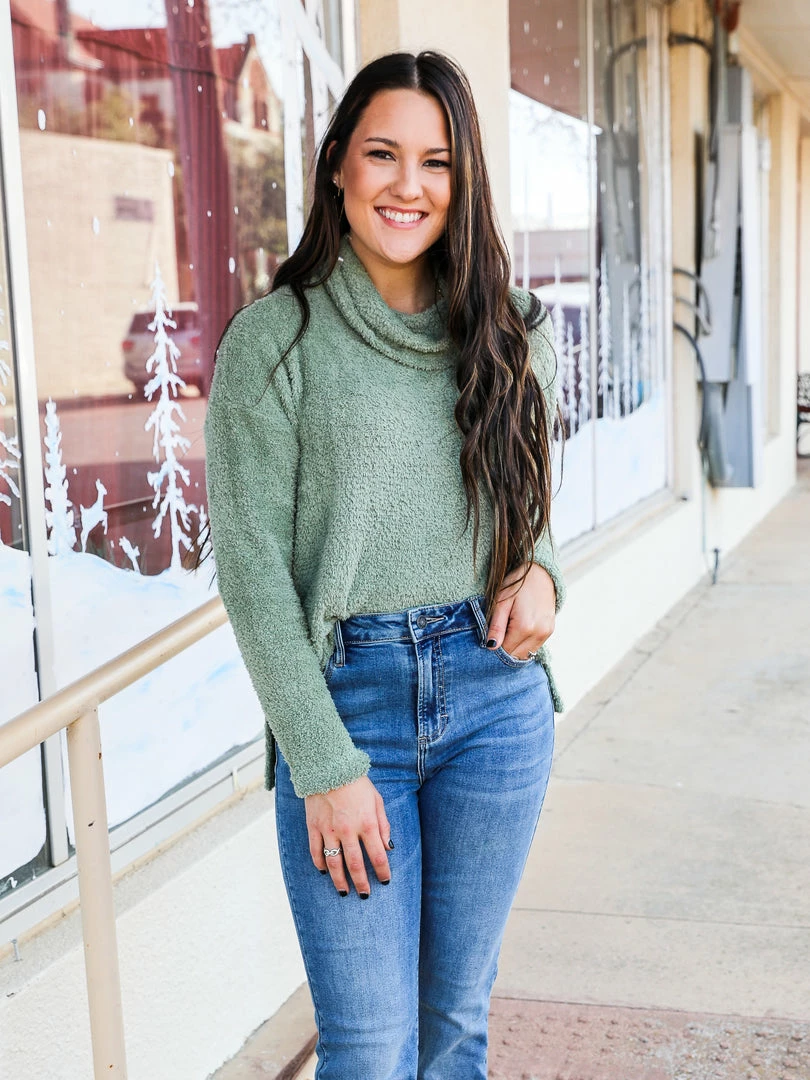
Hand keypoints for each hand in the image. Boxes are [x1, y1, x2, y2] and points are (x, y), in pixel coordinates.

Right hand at [305, 775, 391, 896]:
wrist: (329, 767)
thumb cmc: (357, 783)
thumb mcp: (377, 800)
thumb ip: (383, 825)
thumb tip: (388, 847)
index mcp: (367, 823)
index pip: (378, 856)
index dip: (383, 872)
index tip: (385, 881)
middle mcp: (348, 830)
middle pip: (356, 865)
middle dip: (362, 883)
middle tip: (365, 895)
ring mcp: (329, 830)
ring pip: (334, 864)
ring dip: (340, 881)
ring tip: (344, 892)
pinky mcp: (313, 826)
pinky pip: (316, 852)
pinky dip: (320, 864)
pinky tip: (324, 872)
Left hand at [486, 563, 555, 658]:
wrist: (540, 573)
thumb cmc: (516, 584)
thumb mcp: (501, 602)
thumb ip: (496, 626)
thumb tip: (491, 647)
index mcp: (524, 627)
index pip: (505, 651)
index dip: (495, 648)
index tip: (489, 638)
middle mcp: (538, 633)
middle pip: (516, 655)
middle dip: (505, 649)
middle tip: (496, 635)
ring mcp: (546, 633)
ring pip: (526, 653)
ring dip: (515, 648)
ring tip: (508, 630)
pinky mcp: (550, 630)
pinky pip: (534, 646)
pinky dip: (524, 644)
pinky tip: (518, 629)